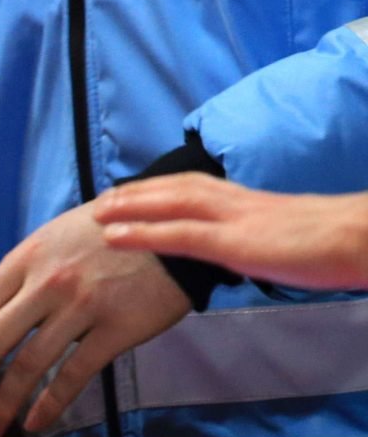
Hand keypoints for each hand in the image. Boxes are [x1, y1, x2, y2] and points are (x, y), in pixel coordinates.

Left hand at [0, 199, 191, 436]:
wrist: (170, 227)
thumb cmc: (109, 233)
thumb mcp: (53, 239)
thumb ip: (23, 274)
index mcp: (23, 259)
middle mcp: (44, 283)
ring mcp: (78, 306)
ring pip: (27, 363)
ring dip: (1, 404)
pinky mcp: (115, 329)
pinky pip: (74, 373)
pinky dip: (50, 403)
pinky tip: (35, 423)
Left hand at [99, 174, 367, 291]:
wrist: (361, 238)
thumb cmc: (333, 243)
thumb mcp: (286, 236)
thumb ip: (260, 238)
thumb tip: (245, 249)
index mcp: (247, 199)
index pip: (192, 187)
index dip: (157, 189)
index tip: (129, 192)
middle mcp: (233, 200)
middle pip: (172, 188)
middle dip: (133, 192)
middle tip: (100, 200)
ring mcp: (231, 219)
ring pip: (167, 204)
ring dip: (126, 206)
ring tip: (96, 213)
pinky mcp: (234, 242)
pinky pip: (178, 234)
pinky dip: (140, 233)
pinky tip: (113, 237)